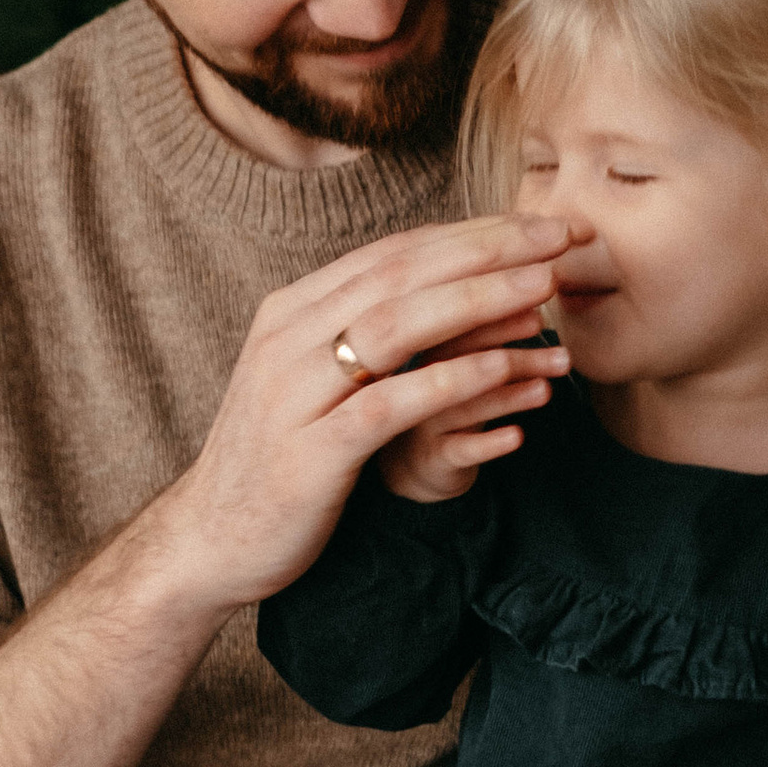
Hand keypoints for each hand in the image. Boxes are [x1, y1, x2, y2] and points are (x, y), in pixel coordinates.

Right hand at [153, 216, 569, 613]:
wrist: (209, 540)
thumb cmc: (276, 458)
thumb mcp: (308, 378)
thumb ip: (355, 332)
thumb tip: (433, 288)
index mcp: (290, 311)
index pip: (392, 253)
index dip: (470, 234)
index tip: (536, 226)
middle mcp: (288, 339)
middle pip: (401, 274)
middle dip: (488, 250)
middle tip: (559, 235)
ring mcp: (295, 393)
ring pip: (397, 325)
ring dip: (478, 300)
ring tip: (544, 287)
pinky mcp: (312, 452)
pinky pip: (390, 403)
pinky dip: (450, 378)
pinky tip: (503, 364)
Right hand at [376, 298, 558, 503]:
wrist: (422, 458)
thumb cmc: (455, 393)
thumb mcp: (470, 354)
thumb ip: (496, 319)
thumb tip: (546, 275)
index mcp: (425, 341)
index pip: (457, 316)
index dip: (501, 307)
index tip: (544, 303)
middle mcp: (415, 376)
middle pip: (459, 359)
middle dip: (515, 354)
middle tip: (563, 356)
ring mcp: (419, 418)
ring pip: (460, 405)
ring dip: (507, 396)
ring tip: (546, 391)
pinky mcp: (430, 458)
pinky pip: (458, 451)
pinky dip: (489, 444)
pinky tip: (517, 437)